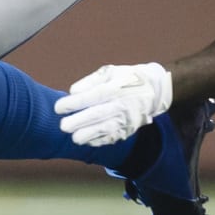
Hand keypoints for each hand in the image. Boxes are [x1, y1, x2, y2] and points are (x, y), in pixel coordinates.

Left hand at [54, 63, 173, 147]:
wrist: (155, 90)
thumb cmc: (127, 78)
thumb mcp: (110, 72)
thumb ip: (90, 81)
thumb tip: (73, 92)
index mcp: (116, 87)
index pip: (93, 96)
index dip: (75, 103)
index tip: (59, 107)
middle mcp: (123, 103)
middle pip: (99, 114)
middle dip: (79, 122)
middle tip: (63, 126)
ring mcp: (127, 118)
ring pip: (106, 129)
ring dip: (89, 135)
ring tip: (74, 138)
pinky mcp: (130, 129)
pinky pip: (114, 137)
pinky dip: (100, 140)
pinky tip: (88, 141)